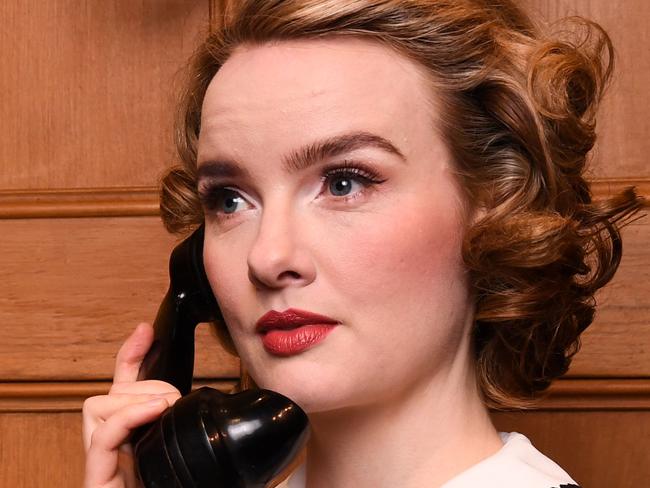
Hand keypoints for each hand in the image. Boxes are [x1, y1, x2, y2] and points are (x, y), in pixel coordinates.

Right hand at [82, 323, 180, 487]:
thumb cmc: (168, 483)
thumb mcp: (180, 447)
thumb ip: (183, 426)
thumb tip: (203, 404)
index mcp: (130, 437)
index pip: (122, 388)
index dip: (131, 356)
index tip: (145, 330)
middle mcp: (112, 447)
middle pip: (111, 393)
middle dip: (144, 383)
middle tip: (174, 397)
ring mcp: (101, 462)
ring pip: (98, 406)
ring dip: (135, 398)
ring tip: (164, 407)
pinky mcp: (96, 479)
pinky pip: (102, 436)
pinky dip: (127, 416)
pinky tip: (154, 410)